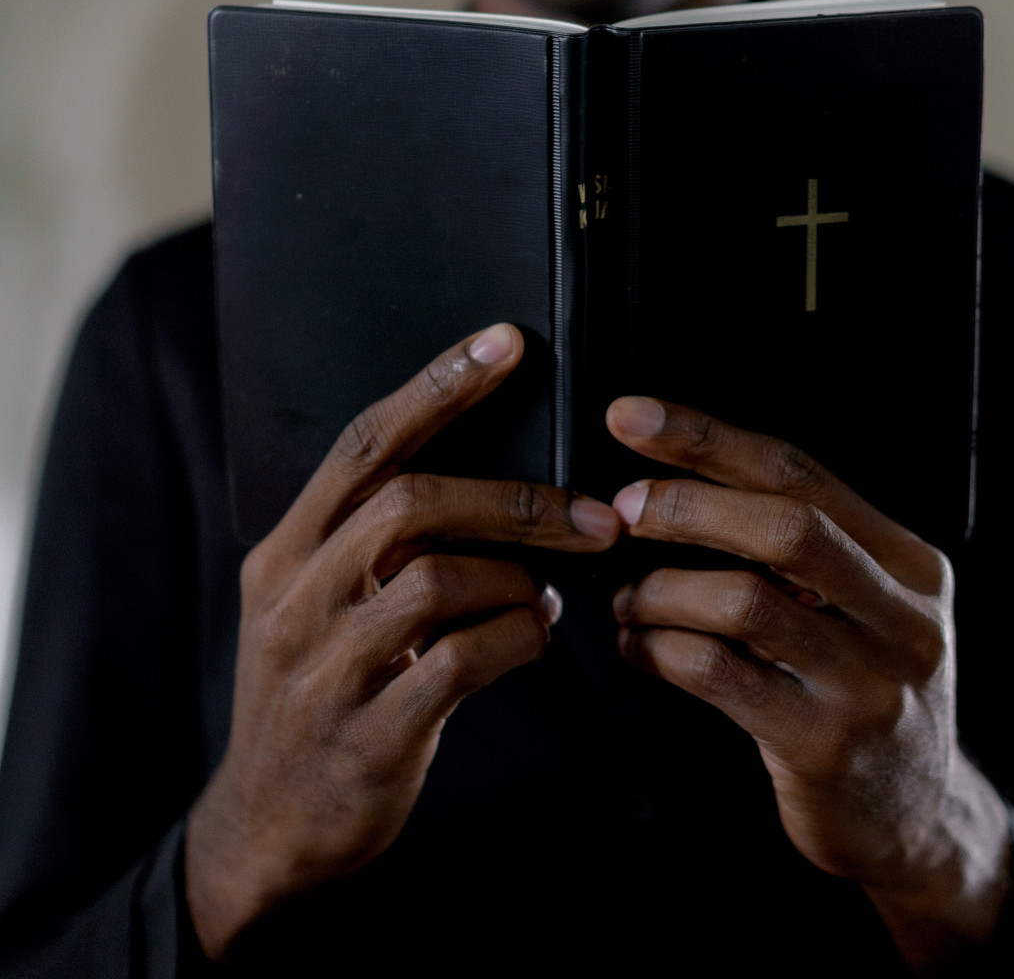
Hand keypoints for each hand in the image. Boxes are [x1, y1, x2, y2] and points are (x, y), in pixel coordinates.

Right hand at [185, 325, 619, 959]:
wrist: (269, 823)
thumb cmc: (323, 689)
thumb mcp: (325, 605)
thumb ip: (384, 546)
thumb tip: (505, 492)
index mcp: (285, 550)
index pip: (365, 443)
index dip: (438, 386)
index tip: (506, 343)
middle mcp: (293, 595)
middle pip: (411, 501)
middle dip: (517, 499)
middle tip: (591, 515)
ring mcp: (322, 667)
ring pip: (438, 578)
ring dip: (518, 577)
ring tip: (546, 590)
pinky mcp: (364, 734)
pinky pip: (460, 663)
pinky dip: (517, 638)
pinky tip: (534, 635)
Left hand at [605, 396, 1011, 972]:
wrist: (917, 815)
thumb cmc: (865, 688)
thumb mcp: (863, 607)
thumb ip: (799, 548)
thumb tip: (676, 480)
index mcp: (908, 563)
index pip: (800, 472)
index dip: (707, 438)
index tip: (634, 416)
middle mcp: (902, 616)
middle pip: (785, 527)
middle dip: (686, 506)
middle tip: (623, 510)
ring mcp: (868, 685)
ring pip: (745, 601)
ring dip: (661, 589)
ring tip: (627, 598)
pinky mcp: (822, 745)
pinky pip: (719, 673)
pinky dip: (659, 648)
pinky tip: (638, 646)